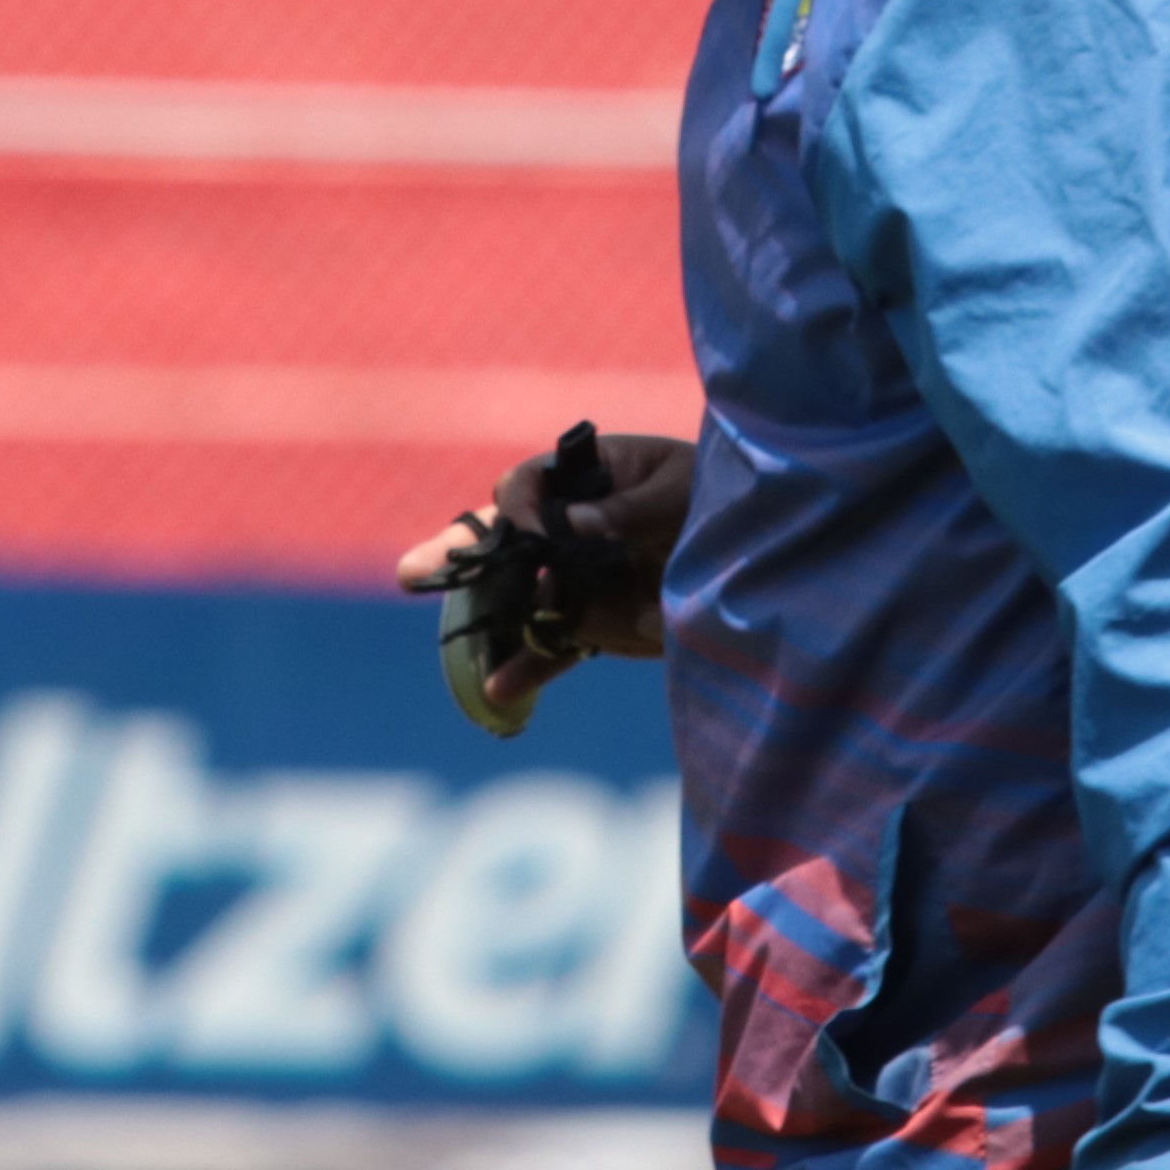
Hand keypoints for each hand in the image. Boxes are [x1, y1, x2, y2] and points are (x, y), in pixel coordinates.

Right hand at [392, 430, 699, 710]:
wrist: (757, 556)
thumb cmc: (721, 497)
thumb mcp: (682, 490)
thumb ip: (631, 507)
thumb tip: (576, 524)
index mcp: (585, 478)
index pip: (528, 485)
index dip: (519, 506)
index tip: (528, 528)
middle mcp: (567, 528)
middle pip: (499, 541)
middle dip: (455, 555)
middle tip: (412, 573)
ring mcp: (574, 579)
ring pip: (515, 600)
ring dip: (484, 623)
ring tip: (457, 651)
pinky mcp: (590, 623)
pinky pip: (550, 647)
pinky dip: (527, 668)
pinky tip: (499, 691)